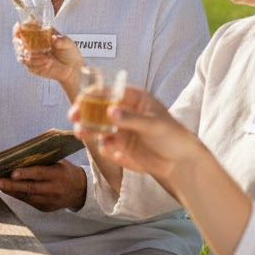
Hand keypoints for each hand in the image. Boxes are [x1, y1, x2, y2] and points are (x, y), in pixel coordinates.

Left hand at [0, 159, 86, 210]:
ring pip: (26, 196)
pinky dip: (17, 195)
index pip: (39, 174)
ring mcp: (49, 201)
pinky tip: (7, 189)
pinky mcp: (44, 208)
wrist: (79, 190)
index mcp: (58, 175)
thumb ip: (42, 161)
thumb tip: (18, 158)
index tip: (12, 173)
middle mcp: (53, 189)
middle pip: (29, 188)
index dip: (25, 174)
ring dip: (10, 190)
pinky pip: (28, 201)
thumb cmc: (64, 171)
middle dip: (11, 185)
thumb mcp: (58, 162)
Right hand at [14, 28, 83, 99]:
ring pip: (21, 55)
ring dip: (32, 56)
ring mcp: (31, 56)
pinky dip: (37, 64)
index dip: (18, 29)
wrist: (73, 69)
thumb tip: (53, 38)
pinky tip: (48, 63)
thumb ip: (61, 40)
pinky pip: (29, 65)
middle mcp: (32, 44)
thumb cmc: (69, 52)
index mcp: (38, 34)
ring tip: (48, 58)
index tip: (19, 27)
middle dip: (21, 45)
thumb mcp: (68, 44)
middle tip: (29, 48)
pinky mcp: (33, 67)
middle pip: (17, 42)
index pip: (23, 29)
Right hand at [69, 85, 210, 184]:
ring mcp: (120, 129)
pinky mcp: (119, 147)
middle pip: (97, 108)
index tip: (82, 100)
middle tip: (73, 116)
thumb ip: (131, 119)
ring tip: (81, 133)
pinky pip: (104, 145)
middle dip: (84, 111)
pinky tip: (112, 152)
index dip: (93, 94)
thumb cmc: (173, 136)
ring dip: (87, 128)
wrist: (181, 163)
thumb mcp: (154, 124)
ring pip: (97, 126)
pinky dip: (104, 147)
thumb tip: (110, 112)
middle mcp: (123, 112)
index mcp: (133, 99)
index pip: (109, 91)